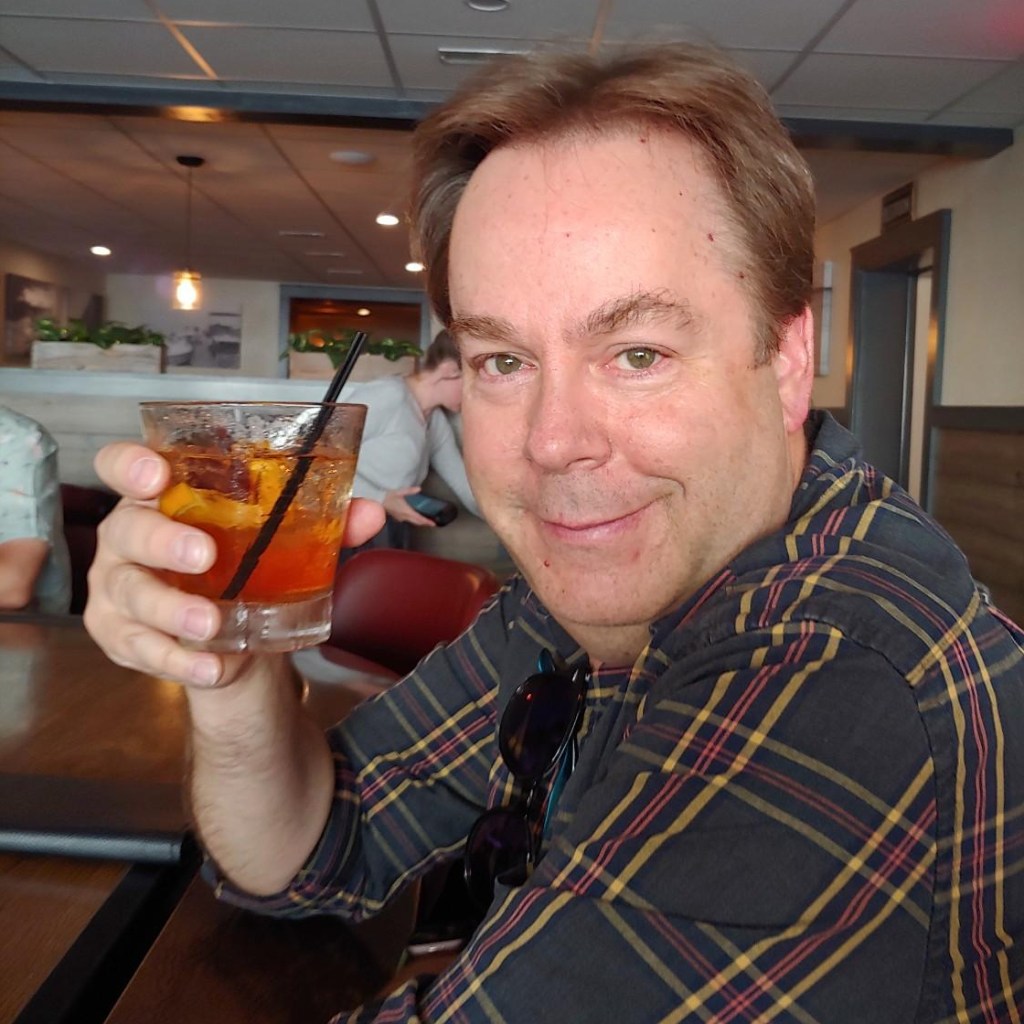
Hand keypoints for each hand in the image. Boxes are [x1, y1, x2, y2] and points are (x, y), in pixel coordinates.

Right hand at [84, 442, 385, 688]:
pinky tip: (211, 666)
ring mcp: (119, 588)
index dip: (130, 465)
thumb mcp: (279, 538)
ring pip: (132, 595)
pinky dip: (179, 660)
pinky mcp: (122, 636)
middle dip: (163, 541)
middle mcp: (129, 537)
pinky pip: (142, 649)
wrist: (232, 634)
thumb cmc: (244, 563)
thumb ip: (325, 521)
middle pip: (127, 531)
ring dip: (173, 609)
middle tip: (204, 555)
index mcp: (162, 496)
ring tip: (211, 623)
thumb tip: (370, 514)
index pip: (122, 465)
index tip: (158, 474)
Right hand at [382, 486, 435, 526]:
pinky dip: (412, 519)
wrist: (376, 502)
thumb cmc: (387, 496)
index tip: (433, 524)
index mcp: (406, 511)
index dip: (426, 521)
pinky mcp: (396, 517)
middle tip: (431, 522)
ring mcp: (400, 518)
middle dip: (424, 522)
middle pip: (416, 522)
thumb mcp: (399, 492)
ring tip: (424, 520)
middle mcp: (404, 516)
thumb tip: (419, 489)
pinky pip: (407, 519)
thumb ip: (409, 491)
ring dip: (418, 521)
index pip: (419, 518)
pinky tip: (413, 515)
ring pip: (412, 521)